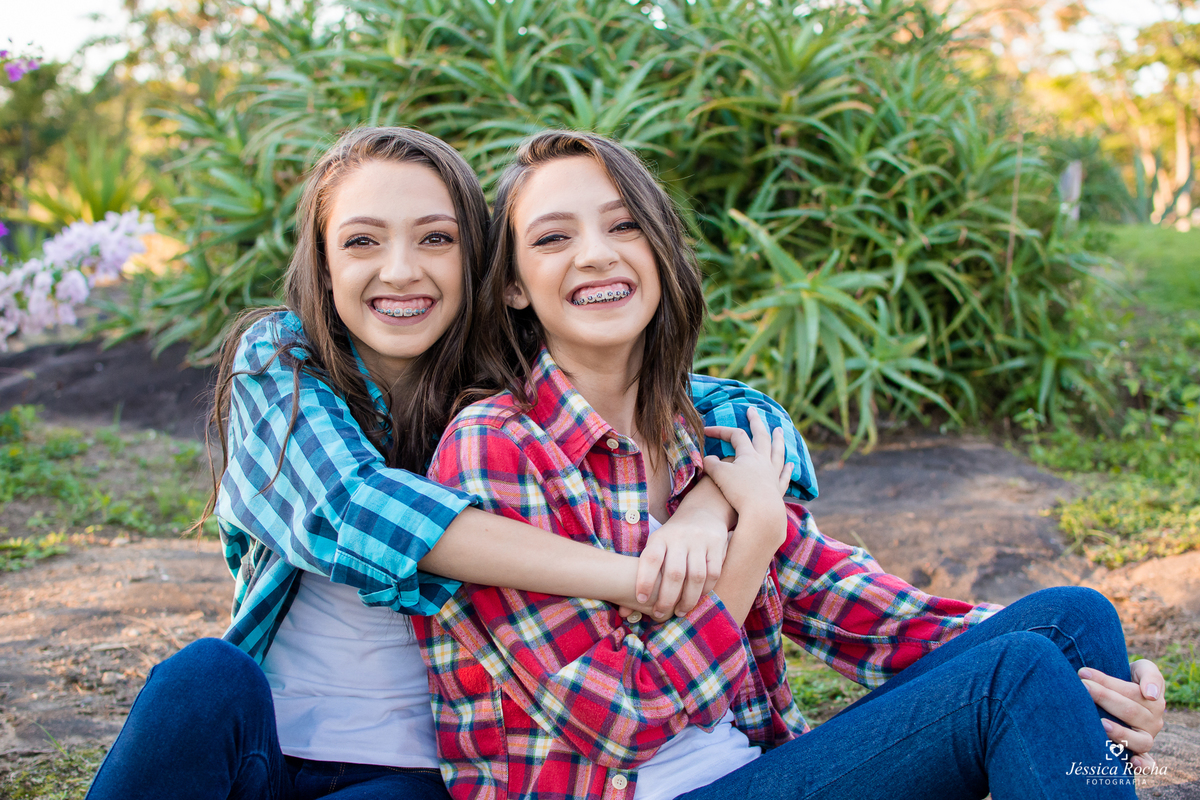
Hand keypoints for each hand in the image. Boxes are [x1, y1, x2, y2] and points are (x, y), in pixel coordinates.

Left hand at [629, 504, 728, 620]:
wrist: (702, 512)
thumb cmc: (671, 539)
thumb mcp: (655, 546)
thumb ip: (641, 577)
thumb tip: (624, 611)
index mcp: (660, 537)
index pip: (651, 559)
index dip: (645, 581)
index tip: (641, 600)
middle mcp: (679, 538)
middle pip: (675, 573)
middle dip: (667, 599)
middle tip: (660, 614)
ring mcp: (700, 541)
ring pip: (696, 576)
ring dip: (688, 599)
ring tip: (680, 612)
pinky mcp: (717, 545)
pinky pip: (713, 573)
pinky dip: (706, 589)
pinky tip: (698, 597)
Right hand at [702, 408, 789, 513]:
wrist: (761, 512)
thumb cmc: (739, 492)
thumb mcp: (719, 475)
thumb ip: (711, 464)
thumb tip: (708, 458)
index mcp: (748, 455)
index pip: (736, 435)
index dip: (721, 431)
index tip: (706, 430)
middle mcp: (763, 461)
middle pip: (761, 436)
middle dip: (755, 422)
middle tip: (752, 410)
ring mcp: (773, 474)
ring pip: (777, 452)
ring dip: (778, 440)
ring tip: (779, 430)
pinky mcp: (778, 489)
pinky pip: (784, 475)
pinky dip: (788, 469)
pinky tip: (791, 464)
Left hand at [1079, 660, 1164, 768]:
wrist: (1122, 693)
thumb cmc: (1129, 678)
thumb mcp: (1142, 669)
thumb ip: (1150, 675)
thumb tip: (1151, 694)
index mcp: (1153, 701)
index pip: (1129, 691)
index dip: (1106, 682)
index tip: (1082, 673)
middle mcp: (1153, 722)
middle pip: (1129, 711)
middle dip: (1104, 698)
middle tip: (1082, 687)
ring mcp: (1147, 738)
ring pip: (1139, 740)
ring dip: (1120, 733)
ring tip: (1101, 723)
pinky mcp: (1141, 753)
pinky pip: (1148, 764)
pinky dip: (1143, 766)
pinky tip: (1132, 762)